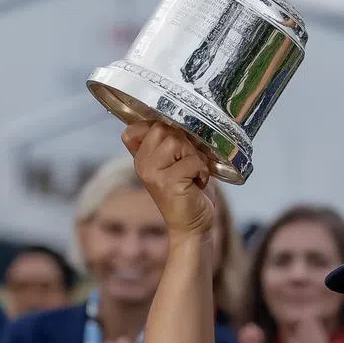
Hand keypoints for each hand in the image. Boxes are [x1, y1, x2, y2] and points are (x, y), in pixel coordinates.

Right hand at [121, 122, 213, 238]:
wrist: (193, 226)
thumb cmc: (189, 192)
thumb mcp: (177, 162)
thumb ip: (170, 143)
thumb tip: (176, 116)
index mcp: (142, 157)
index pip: (142, 125)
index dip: (164, 128)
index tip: (177, 146)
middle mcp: (142, 163)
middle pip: (163, 129)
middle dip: (184, 142)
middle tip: (188, 162)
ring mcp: (152, 173)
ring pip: (177, 142)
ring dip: (194, 157)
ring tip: (193, 173)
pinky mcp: (167, 182)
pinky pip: (192, 161)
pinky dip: (201, 171)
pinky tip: (197, 183)